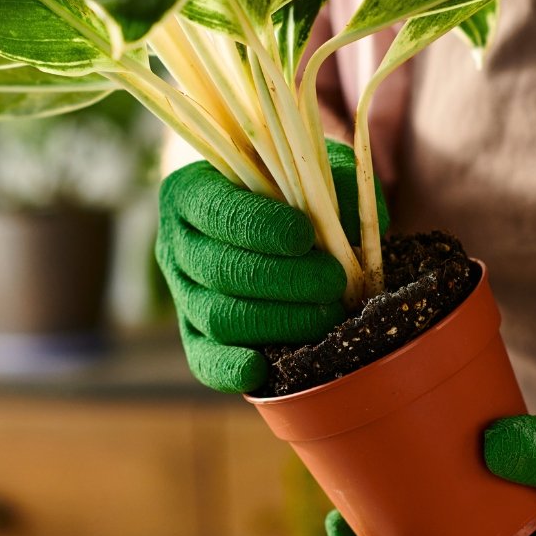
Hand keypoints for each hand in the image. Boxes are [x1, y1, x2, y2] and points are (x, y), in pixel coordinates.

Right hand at [156, 141, 386, 392]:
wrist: (269, 223)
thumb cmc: (287, 187)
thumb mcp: (308, 166)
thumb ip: (334, 178)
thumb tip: (359, 212)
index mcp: (189, 193)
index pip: (217, 211)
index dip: (260, 227)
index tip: (304, 237)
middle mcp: (175, 245)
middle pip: (219, 270)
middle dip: (282, 280)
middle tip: (333, 282)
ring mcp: (182, 294)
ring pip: (217, 316)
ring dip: (277, 320)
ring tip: (327, 315)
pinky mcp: (194, 335)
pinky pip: (203, 359)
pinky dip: (229, 368)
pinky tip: (260, 370)